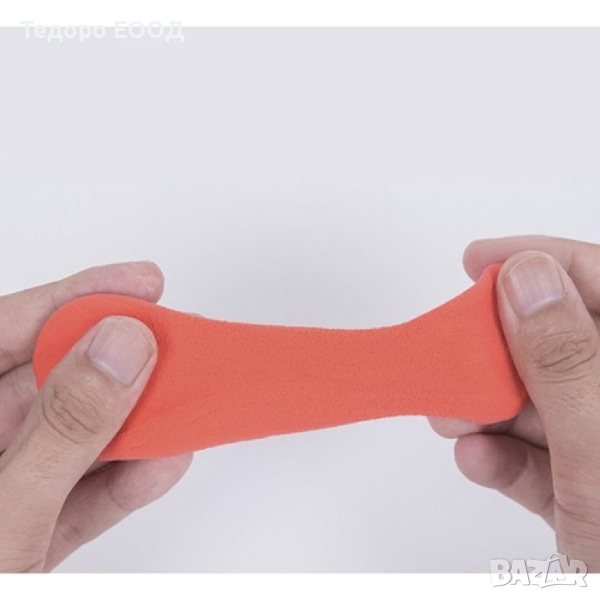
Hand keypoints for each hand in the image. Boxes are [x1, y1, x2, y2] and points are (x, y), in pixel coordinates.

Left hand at [0, 262, 191, 571]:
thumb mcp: (1, 520)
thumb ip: (61, 430)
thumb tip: (122, 348)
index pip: (0, 331)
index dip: (74, 299)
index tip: (141, 284)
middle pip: (47, 381)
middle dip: (118, 361)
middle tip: (175, 343)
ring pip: (74, 436)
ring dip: (134, 422)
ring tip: (185, 399)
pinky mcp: (27, 534)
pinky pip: (83, 492)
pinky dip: (126, 480)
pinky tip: (164, 462)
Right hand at [429, 235, 599, 569]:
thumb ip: (568, 361)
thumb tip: (526, 276)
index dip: (542, 263)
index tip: (477, 261)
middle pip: (567, 348)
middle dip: (501, 352)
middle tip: (451, 356)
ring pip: (548, 405)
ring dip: (491, 409)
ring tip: (452, 417)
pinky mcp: (594, 497)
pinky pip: (544, 459)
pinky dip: (503, 458)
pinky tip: (477, 461)